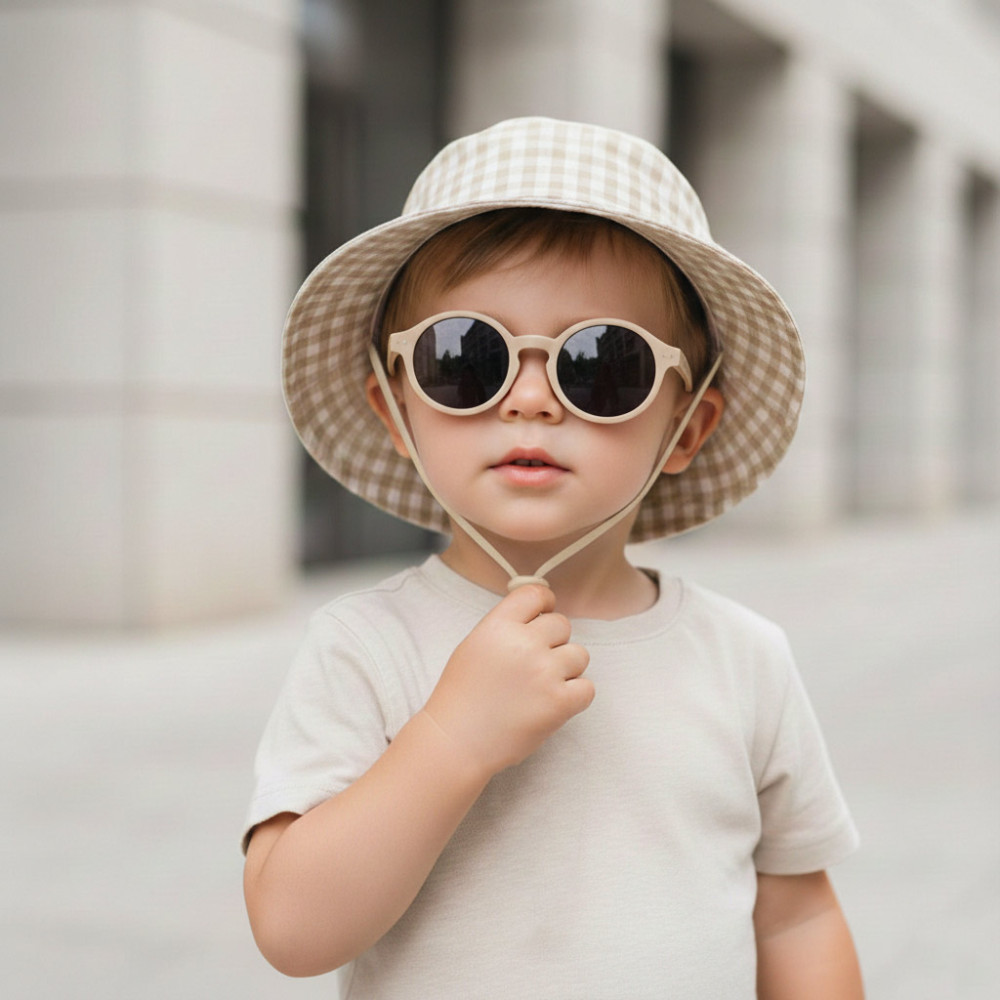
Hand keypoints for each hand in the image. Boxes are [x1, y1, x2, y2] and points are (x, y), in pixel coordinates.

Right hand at [421, 584, 593, 777]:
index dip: (545, 604)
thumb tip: (538, 616)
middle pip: (562, 625)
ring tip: (543, 686)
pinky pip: (587, 687)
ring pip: (579, 655)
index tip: (544, 616)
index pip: (536, 594)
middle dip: (554, 642)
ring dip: (566, 669)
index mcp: (499, 626)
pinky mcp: (560, 702)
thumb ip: (505, 626)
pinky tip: (553, 702)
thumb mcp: (474, 645)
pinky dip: (575, 696)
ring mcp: (544, 672)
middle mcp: (523, 643)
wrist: (456, 741)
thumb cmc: (461, 696)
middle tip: (535, 665)